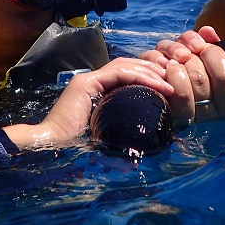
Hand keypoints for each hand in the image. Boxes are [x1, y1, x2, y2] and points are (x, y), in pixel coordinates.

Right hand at [2, 58, 173, 148]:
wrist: (51, 149)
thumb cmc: (75, 151)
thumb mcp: (106, 139)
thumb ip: (119, 138)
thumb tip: (138, 158)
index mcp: (97, 93)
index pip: (126, 75)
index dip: (148, 76)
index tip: (168, 87)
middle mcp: (91, 82)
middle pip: (127, 66)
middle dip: (152, 69)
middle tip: (173, 78)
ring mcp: (88, 80)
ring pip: (124, 65)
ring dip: (149, 72)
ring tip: (169, 82)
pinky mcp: (85, 83)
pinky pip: (117, 72)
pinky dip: (139, 75)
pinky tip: (156, 84)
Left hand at [139, 26, 224, 126]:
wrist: (172, 95)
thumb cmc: (201, 72)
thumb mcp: (217, 58)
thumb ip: (217, 44)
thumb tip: (207, 32)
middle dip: (213, 52)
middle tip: (203, 47)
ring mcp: (205, 115)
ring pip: (200, 81)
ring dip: (190, 58)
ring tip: (183, 55)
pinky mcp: (182, 116)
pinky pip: (180, 94)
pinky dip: (174, 72)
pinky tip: (171, 64)